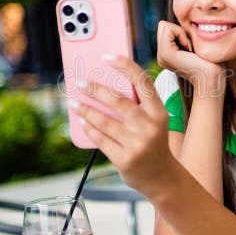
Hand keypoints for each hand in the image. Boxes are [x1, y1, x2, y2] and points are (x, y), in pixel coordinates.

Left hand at [72, 55, 173, 195]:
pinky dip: (88, 128)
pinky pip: (101, 140)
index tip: (106, 57)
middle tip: (80, 82)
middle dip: (95, 89)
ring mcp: (137, 145)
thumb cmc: (153, 142)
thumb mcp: (155, 121)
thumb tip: (105, 85)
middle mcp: (150, 127)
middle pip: (118, 101)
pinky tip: (82, 120)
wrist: (161, 177)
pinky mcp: (125, 160)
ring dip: (85, 110)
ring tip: (74, 103)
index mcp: (159, 112)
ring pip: (104, 121)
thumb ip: (138, 105)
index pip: (143, 82)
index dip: (125, 66)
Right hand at [157, 21, 224, 96]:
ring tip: (189, 49)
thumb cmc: (210, 62)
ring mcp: (161, 56)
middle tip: (189, 47)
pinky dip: (181, 34)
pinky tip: (188, 49)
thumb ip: (185, 37)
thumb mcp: (195, 46)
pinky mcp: (165, 54)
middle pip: (162, 25)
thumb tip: (186, 23)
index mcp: (166, 55)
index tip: (190, 45)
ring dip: (181, 33)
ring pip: (164, 25)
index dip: (180, 30)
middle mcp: (161, 57)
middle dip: (178, 30)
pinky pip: (169, 29)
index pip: (165, 27)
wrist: (212, 78)